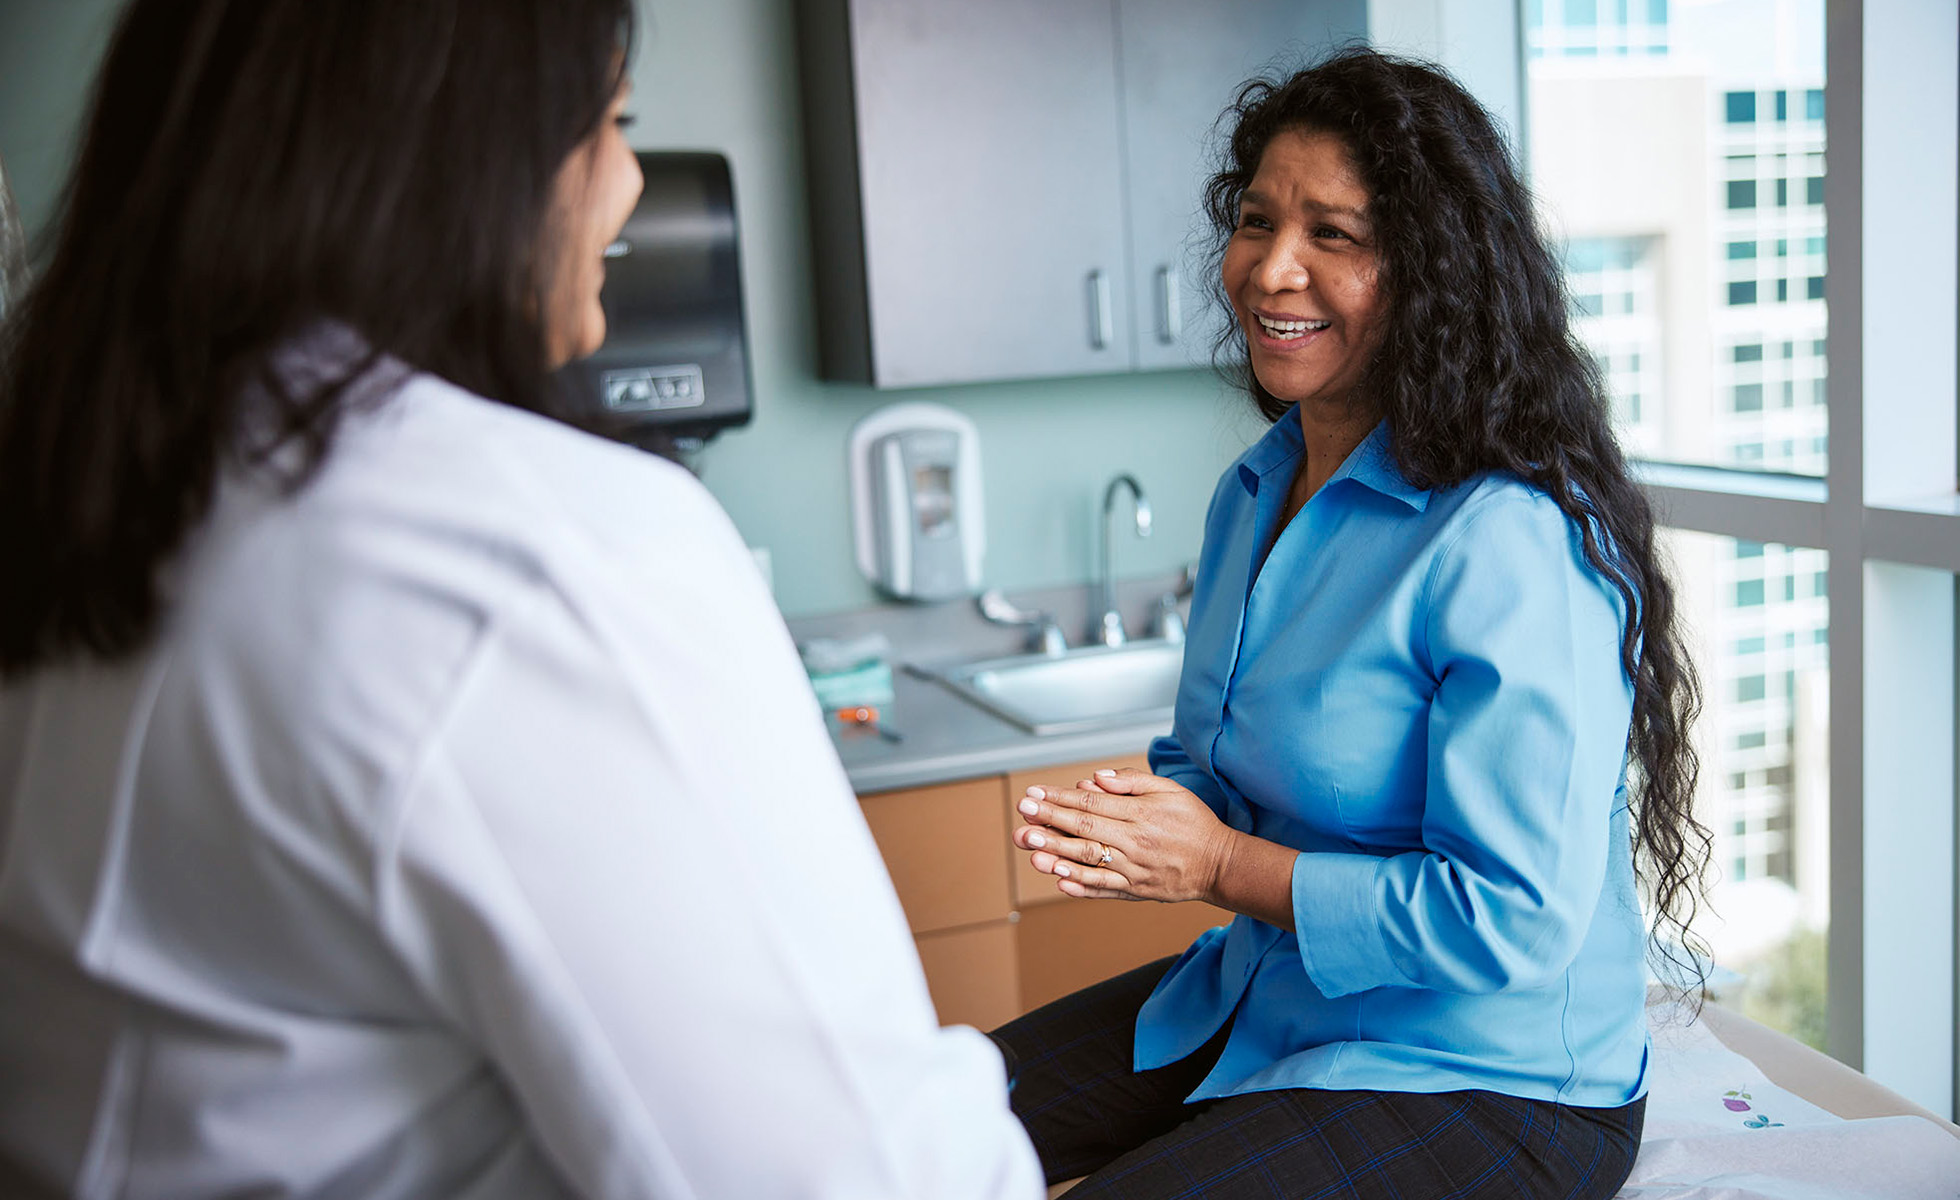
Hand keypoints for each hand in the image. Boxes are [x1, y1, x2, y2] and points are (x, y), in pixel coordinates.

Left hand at [1012, 768, 1234, 903]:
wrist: (1220, 864)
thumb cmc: (1193, 822)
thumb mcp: (1170, 789)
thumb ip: (1132, 781)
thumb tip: (1096, 778)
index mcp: (1141, 814)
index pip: (1092, 804)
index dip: (1059, 799)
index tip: (1033, 794)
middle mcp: (1136, 842)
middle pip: (1086, 831)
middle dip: (1050, 823)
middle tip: (1022, 817)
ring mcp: (1135, 869)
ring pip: (1091, 861)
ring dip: (1058, 855)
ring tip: (1031, 850)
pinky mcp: (1137, 890)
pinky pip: (1105, 889)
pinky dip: (1082, 886)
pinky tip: (1059, 880)